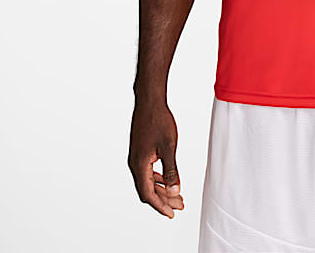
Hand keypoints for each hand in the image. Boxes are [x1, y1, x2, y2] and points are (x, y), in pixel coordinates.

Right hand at [128, 98, 184, 218]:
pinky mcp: (140, 152)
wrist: (149, 101)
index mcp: (139, 165)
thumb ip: (172, 170)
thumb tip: (175, 191)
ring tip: (177, 196)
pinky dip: (159, 179)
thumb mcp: (169, 146)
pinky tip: (168, 180)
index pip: (148, 194)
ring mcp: (137, 158)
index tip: (172, 213)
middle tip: (180, 206)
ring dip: (162, 190)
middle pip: (148, 190)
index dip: (160, 206)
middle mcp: (135, 164)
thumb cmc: (158, 120)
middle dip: (164, 200)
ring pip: (148, 181)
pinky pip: (148, 172)